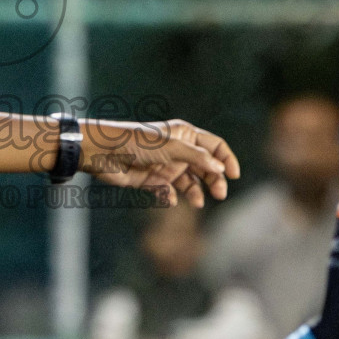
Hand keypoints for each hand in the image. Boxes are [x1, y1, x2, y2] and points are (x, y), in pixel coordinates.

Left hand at [84, 119, 239, 207]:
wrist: (103, 152)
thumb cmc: (137, 142)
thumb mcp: (171, 147)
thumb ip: (197, 158)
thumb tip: (220, 169)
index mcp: (185, 135)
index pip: (214, 146)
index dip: (226, 158)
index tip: (234, 175)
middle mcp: (178, 150)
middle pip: (205, 166)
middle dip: (214, 179)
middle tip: (220, 194)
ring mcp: (165, 165)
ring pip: (189, 181)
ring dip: (197, 191)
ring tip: (198, 203)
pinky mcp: (151, 180)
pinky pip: (169, 191)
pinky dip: (173, 197)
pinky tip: (171, 200)